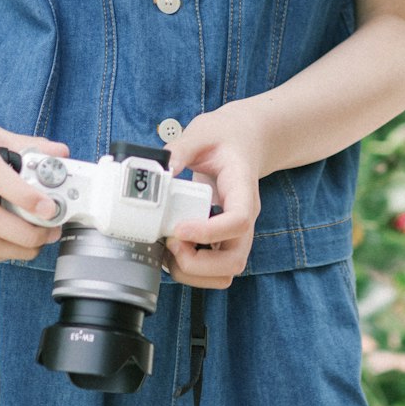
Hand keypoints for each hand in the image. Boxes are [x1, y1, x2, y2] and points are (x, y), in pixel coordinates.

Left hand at [163, 103, 262, 289]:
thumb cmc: (226, 139)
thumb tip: (159, 170)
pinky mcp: (224, 240)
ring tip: (169, 248)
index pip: (239, 221)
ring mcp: (236, 234)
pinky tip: (173, 249)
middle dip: (197, 263)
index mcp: (243, 190)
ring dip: (193, 272)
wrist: (243, 141)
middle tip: (171, 242)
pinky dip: (191, 270)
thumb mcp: (203, 133)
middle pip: (234, 261)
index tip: (179, 229)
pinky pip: (214, 271)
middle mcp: (245, 219)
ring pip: (225, 273)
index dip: (208, 233)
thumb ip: (181, 149)